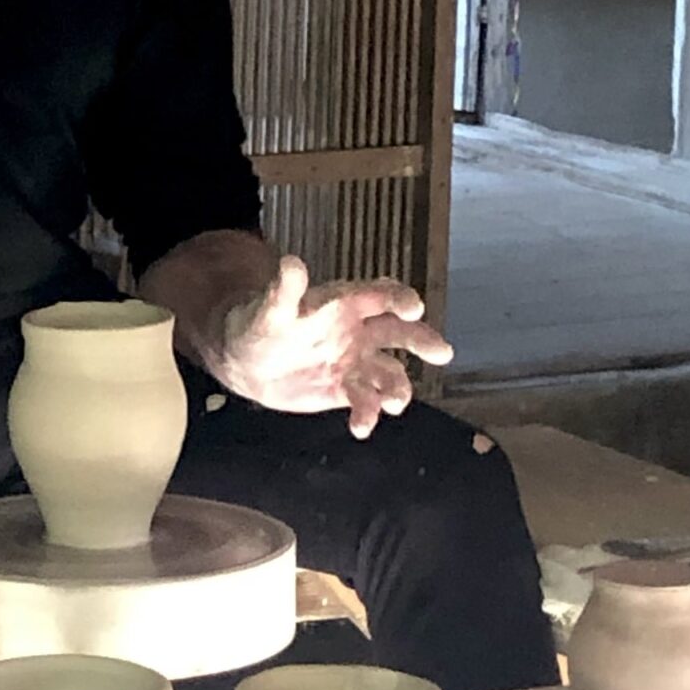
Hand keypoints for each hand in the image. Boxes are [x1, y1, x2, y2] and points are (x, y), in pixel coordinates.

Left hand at [216, 255, 453, 437]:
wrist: (248, 364)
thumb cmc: (261, 325)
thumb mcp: (269, 309)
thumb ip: (284, 290)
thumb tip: (291, 263)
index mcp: (344, 303)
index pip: (379, 295)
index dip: (398, 298)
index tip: (413, 307)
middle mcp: (358, 331)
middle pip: (399, 332)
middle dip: (421, 340)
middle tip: (441, 352)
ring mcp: (356, 362)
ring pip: (389, 373)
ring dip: (397, 389)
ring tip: (393, 404)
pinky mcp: (347, 390)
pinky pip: (367, 402)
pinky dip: (369, 414)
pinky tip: (361, 427)